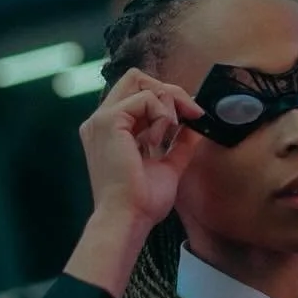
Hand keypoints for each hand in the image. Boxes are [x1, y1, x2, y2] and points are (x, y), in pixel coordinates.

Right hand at [78, 70, 203, 229]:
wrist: (128, 218)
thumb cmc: (142, 201)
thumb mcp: (167, 165)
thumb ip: (179, 143)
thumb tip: (195, 125)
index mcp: (110, 131)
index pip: (138, 94)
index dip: (167, 99)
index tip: (192, 117)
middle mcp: (101, 121)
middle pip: (137, 79)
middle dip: (169, 92)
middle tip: (190, 114)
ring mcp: (101, 119)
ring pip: (142, 83)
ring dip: (167, 106)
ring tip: (165, 137)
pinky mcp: (109, 121)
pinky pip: (145, 98)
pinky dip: (161, 115)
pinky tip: (157, 140)